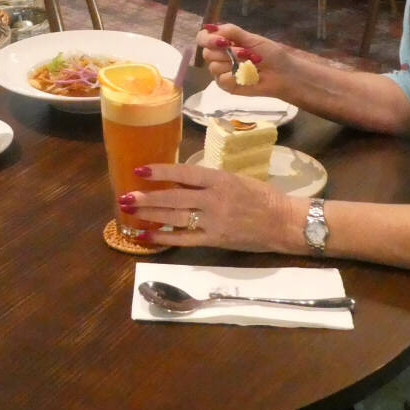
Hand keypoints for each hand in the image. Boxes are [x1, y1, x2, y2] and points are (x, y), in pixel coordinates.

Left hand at [122, 160, 305, 252]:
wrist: (284, 222)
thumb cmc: (262, 197)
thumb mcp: (236, 179)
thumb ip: (209, 180)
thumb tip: (178, 178)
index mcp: (220, 179)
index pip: (185, 172)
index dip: (161, 171)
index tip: (140, 169)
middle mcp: (214, 199)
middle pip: (174, 197)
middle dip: (147, 197)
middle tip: (124, 195)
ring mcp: (213, 221)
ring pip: (175, 217)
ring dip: (150, 215)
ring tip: (128, 211)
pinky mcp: (215, 240)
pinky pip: (184, 239)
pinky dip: (163, 238)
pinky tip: (146, 236)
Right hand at [195, 23, 297, 101]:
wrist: (283, 74)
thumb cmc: (271, 54)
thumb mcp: (252, 38)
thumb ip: (232, 31)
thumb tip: (211, 27)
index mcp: (223, 42)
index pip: (203, 38)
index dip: (208, 39)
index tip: (222, 41)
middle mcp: (219, 56)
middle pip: (206, 53)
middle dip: (226, 52)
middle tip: (245, 53)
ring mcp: (221, 72)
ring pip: (213, 67)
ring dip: (233, 64)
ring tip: (250, 65)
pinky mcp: (226, 86)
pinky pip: (221, 80)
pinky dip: (235, 77)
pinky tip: (247, 76)